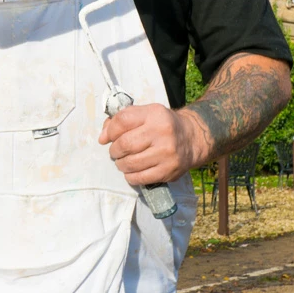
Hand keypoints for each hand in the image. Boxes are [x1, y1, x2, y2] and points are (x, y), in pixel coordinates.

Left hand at [98, 104, 213, 186]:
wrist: (191, 139)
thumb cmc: (162, 125)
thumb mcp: (146, 114)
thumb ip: (122, 120)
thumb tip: (102, 137)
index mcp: (154, 114)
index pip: (123, 121)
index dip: (109, 131)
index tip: (107, 138)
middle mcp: (162, 132)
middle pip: (125, 144)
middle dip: (114, 150)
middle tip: (116, 152)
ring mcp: (166, 153)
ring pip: (130, 163)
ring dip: (121, 164)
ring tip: (123, 161)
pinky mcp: (168, 171)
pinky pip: (139, 178)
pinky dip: (130, 176)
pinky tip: (132, 171)